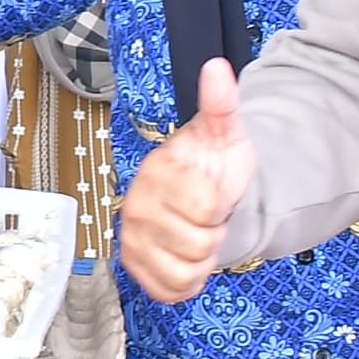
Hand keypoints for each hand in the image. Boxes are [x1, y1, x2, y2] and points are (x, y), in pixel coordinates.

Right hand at [119, 60, 255, 301]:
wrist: (205, 195)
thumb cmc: (212, 165)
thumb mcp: (224, 133)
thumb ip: (220, 104)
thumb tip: (216, 67)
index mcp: (156, 172)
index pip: (205, 206)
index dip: (220, 202)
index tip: (211, 187)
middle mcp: (135, 207)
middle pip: (198, 243)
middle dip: (212, 232)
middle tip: (205, 215)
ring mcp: (133, 240)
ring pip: (188, 270)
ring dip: (203, 257)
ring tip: (197, 233)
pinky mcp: (137, 270)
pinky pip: (172, 291)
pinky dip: (190, 280)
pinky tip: (187, 256)